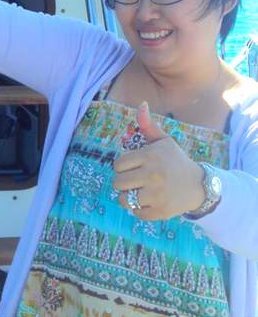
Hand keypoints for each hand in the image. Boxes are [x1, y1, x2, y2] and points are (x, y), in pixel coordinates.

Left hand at [113, 102, 204, 219]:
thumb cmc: (175, 160)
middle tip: (133, 180)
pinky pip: (136, 212)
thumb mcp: (163, 141)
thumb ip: (148, 125)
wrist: (199, 185)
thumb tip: (142, 104)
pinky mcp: (160, 211)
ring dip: (128, 196)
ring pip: (124, 199)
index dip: (122, 166)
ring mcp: (157, 194)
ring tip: (137, 191)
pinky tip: (147, 201)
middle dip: (122, 181)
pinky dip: (138, 209)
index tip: (131, 167)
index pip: (118, 164)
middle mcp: (152, 175)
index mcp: (150, 156)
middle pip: (118, 182)